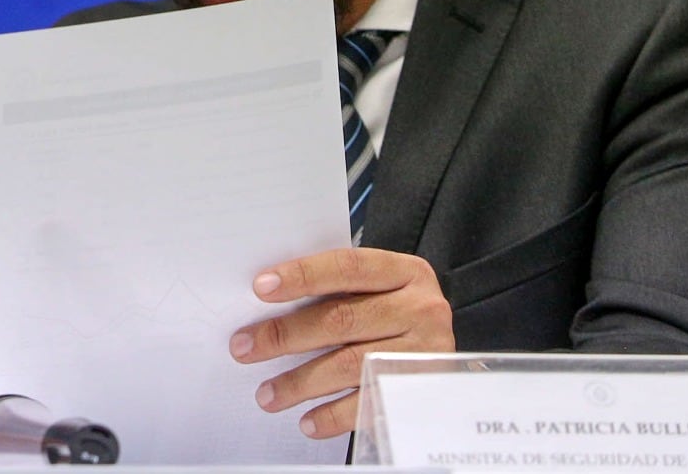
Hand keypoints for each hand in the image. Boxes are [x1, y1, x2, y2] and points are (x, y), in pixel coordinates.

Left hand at [228, 247, 453, 438]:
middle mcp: (420, 309)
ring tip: (267, 394)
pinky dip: (334, 415)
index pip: (348, 268)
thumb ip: (336, 289)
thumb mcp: (377, 289)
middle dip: (286, 335)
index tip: (260, 287)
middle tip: (244, 347)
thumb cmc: (393, 312)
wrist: (444, 352)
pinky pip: (370, 404)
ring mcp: (424, 352)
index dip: (303, 276)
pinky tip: (307, 420)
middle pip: (342, 320)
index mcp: (404, 272)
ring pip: (350, 365)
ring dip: (301, 382)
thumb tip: (265, 302)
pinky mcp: (420, 392)